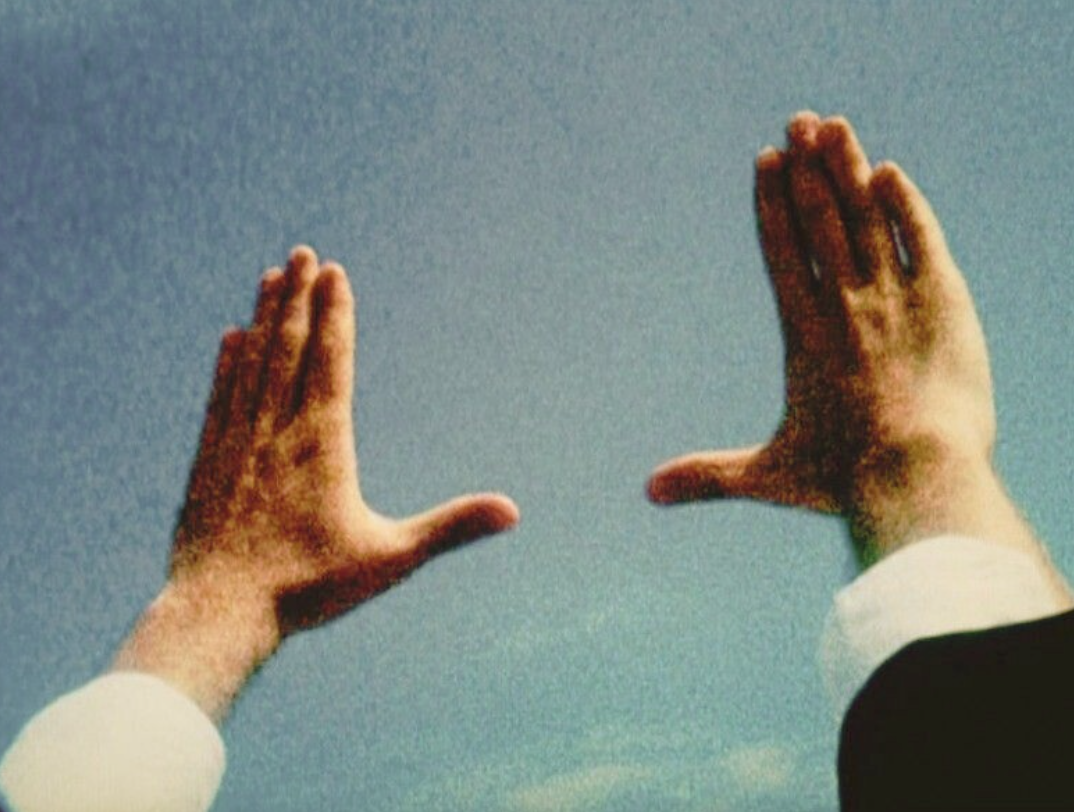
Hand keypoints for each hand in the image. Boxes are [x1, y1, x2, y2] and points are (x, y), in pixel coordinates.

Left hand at [115, 246, 518, 717]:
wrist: (219, 613)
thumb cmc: (308, 588)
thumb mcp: (390, 557)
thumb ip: (451, 528)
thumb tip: (513, 511)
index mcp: (322, 442)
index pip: (331, 361)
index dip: (335, 314)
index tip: (334, 272)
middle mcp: (276, 429)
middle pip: (290, 347)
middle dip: (300, 297)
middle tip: (302, 252)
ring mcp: (237, 441)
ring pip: (254, 362)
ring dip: (265, 317)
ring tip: (272, 278)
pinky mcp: (207, 461)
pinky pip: (222, 395)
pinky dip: (229, 362)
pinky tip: (231, 338)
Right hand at [647, 113, 1050, 568]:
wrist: (918, 474)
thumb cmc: (842, 478)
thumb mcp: (767, 476)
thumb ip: (708, 476)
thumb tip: (646, 492)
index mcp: (803, 331)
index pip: (781, 250)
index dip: (771, 202)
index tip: (766, 160)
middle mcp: (844, 302)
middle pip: (821, 218)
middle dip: (806, 167)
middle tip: (796, 121)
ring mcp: (894, 296)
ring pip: (866, 217)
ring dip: (847, 169)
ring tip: (832, 126)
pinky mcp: (943, 302)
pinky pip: (921, 239)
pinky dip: (905, 206)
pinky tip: (891, 176)